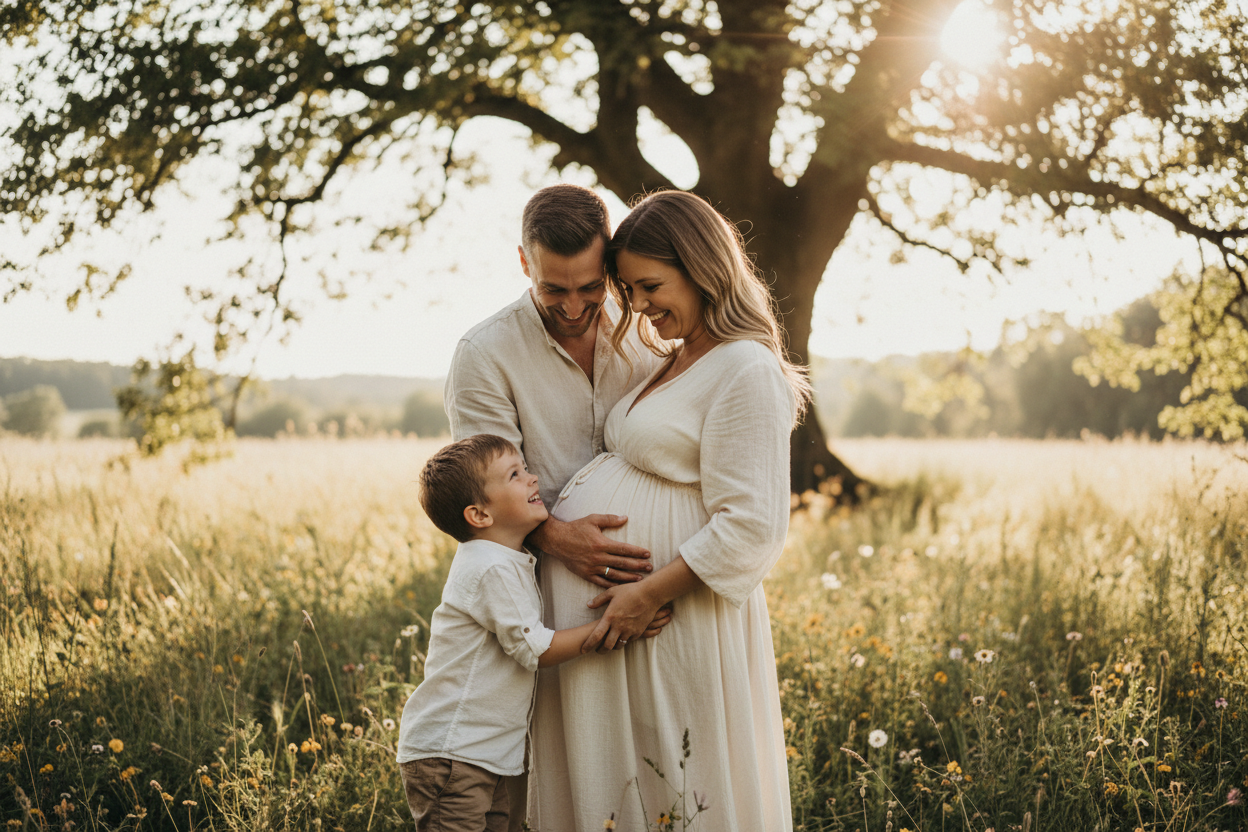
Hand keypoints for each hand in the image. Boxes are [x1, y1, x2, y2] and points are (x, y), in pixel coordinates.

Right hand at [530, 515, 650, 588]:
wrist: (557, 540)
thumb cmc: (576, 528)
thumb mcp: (593, 519)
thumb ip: (610, 519)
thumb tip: (626, 517)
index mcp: (601, 543)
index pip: (624, 549)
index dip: (637, 552)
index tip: (648, 554)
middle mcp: (598, 557)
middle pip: (622, 563)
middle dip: (637, 566)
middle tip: (650, 567)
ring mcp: (592, 567)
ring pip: (614, 575)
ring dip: (628, 577)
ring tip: (640, 579)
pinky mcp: (586, 574)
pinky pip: (602, 582)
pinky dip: (613, 585)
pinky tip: (622, 587)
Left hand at [582, 582, 662, 652]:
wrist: (650, 594)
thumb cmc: (630, 591)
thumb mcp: (612, 592)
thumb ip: (599, 599)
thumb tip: (589, 605)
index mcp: (610, 616)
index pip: (596, 635)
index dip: (588, 644)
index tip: (583, 650)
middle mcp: (619, 626)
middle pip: (607, 646)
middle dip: (601, 651)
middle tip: (597, 651)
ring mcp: (629, 630)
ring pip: (618, 646)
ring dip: (613, 647)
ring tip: (610, 645)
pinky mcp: (638, 632)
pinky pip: (629, 641)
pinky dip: (624, 640)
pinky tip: (622, 637)